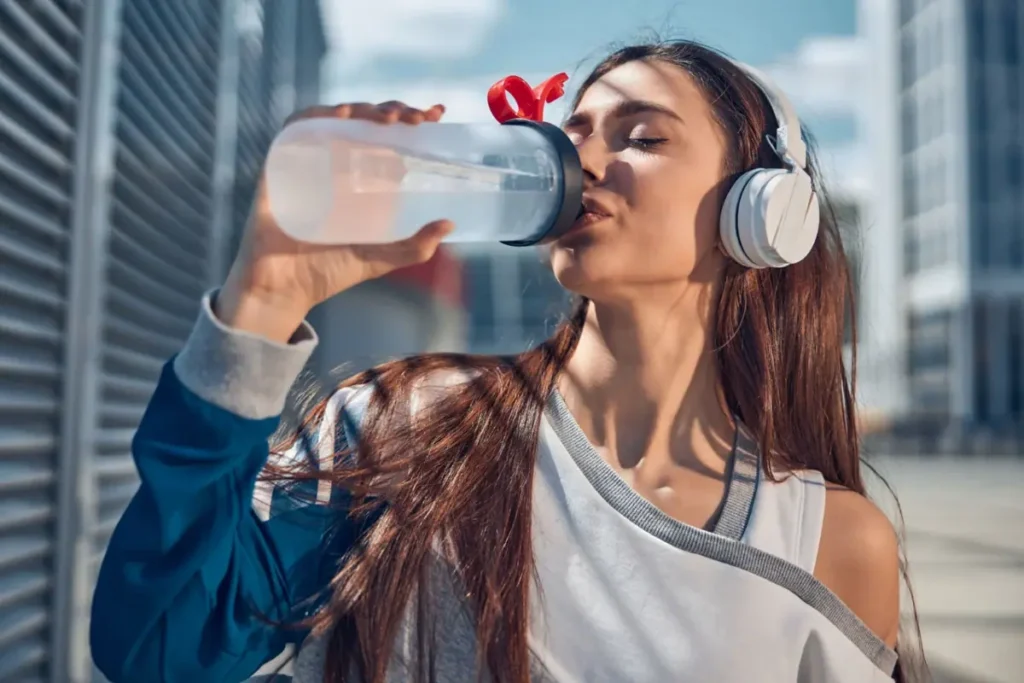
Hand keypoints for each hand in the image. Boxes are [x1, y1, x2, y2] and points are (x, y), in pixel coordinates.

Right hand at [218, 101, 452, 341]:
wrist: (282, 291)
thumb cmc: (326, 274)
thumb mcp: (379, 260)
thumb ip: (414, 247)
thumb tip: (449, 224)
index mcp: (359, 179)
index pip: (387, 136)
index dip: (409, 118)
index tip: (436, 113)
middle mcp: (335, 164)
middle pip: (365, 122)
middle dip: (393, 111)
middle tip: (417, 119)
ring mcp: (307, 162)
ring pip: (335, 118)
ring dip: (363, 109)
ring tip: (389, 117)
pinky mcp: (279, 166)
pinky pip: (295, 129)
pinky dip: (317, 115)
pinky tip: (343, 115)